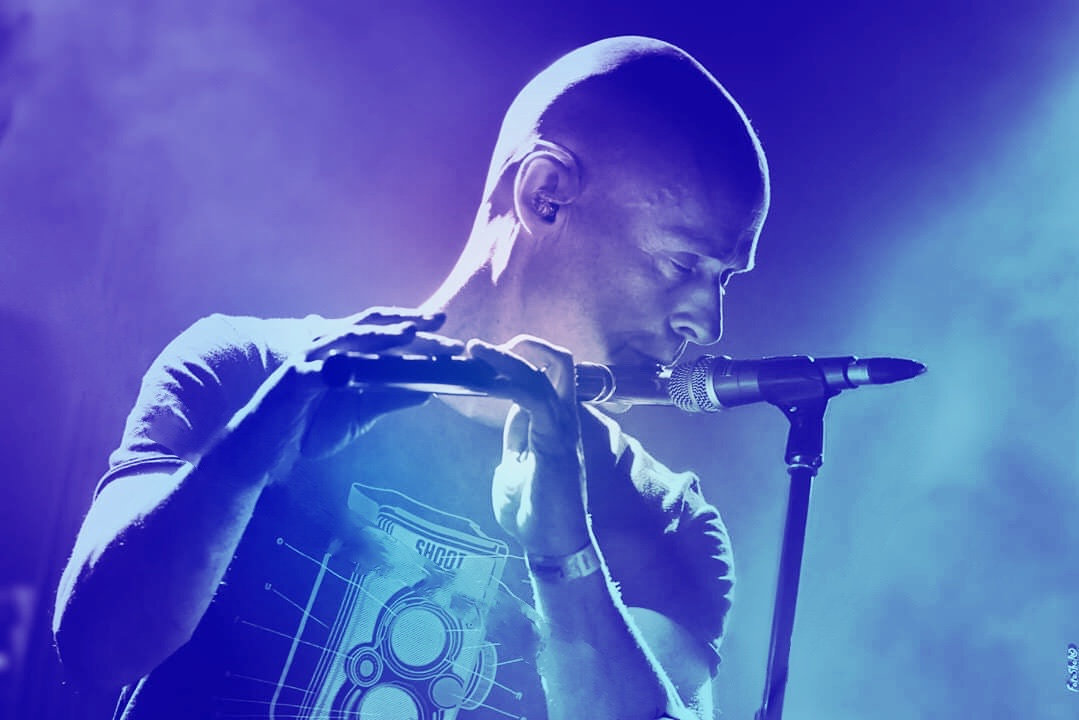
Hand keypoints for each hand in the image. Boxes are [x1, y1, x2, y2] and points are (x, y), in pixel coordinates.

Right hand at [226, 308, 462, 479]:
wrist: (263, 449)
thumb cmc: (309, 426)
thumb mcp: (359, 413)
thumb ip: (390, 398)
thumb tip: (428, 390)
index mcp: (342, 351)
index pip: (382, 329)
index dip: (413, 323)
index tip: (445, 325)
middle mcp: (326, 346)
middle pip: (371, 325)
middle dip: (407, 320)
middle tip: (441, 319)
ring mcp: (308, 360)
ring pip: (348, 339)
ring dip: (381, 335)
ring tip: (410, 333)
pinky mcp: (293, 381)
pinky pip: (320, 371)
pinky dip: (339, 367)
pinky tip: (359, 367)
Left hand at [469, 335, 590, 556]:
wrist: (550, 546)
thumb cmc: (535, 512)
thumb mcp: (515, 468)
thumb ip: (516, 442)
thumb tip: (512, 426)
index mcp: (553, 423)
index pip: (544, 376)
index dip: (517, 361)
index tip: (482, 359)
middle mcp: (564, 419)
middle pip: (560, 362)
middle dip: (528, 345)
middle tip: (484, 348)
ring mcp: (563, 428)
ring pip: (549, 372)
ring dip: (509, 357)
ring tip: (476, 350)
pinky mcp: (555, 442)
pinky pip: (535, 399)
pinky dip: (511, 382)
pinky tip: (485, 381)